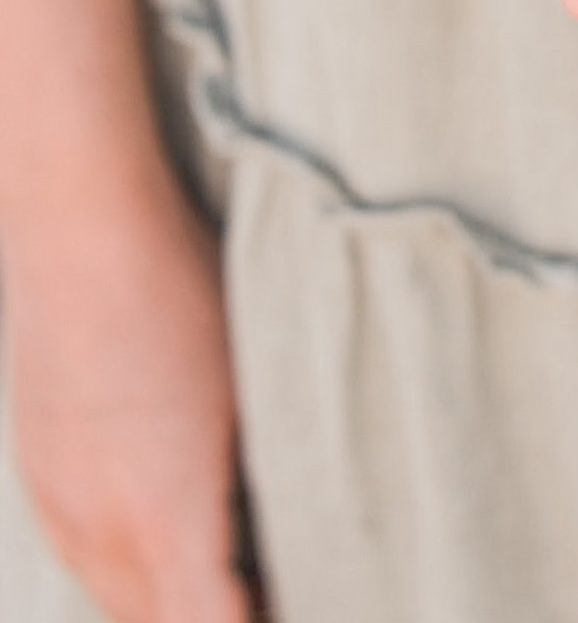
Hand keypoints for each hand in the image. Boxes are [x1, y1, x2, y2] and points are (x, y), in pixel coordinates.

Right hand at [1, 168, 253, 622]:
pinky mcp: (38, 475)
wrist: (80, 228)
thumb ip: (262, 491)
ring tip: (231, 566)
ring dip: (169, 601)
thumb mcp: (249, 397)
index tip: (305, 601)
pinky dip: (130, 565)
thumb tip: (292, 539)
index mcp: (166, 525)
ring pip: (116, 601)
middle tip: (279, 587)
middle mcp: (100, 535)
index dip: (264, 622)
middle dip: (216, 618)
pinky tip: (166, 522)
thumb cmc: (183, 298)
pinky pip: (84, 555)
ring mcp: (58, 507)